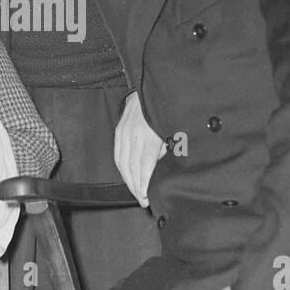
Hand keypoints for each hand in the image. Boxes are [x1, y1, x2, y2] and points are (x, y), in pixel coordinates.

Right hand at [113, 90, 164, 206]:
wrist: (148, 89)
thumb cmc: (163, 110)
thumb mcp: (172, 129)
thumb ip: (167, 149)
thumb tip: (161, 168)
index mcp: (148, 135)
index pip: (144, 166)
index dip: (144, 184)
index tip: (146, 197)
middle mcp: (132, 134)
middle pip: (131, 168)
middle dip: (136, 187)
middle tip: (142, 200)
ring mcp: (123, 132)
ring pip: (122, 163)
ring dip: (128, 180)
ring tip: (135, 192)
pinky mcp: (119, 131)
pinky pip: (117, 155)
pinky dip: (122, 169)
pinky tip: (128, 177)